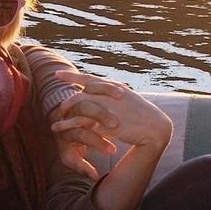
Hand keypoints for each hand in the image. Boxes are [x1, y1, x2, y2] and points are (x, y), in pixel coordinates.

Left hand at [51, 78, 170, 153]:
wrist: (155, 126)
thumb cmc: (139, 112)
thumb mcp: (124, 97)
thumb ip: (108, 93)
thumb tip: (94, 90)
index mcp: (113, 87)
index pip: (89, 78)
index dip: (71, 76)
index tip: (56, 75)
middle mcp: (109, 96)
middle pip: (81, 95)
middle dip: (67, 103)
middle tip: (60, 110)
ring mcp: (109, 110)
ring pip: (81, 110)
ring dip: (66, 119)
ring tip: (55, 127)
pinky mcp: (110, 125)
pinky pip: (87, 126)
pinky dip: (74, 129)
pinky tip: (65, 134)